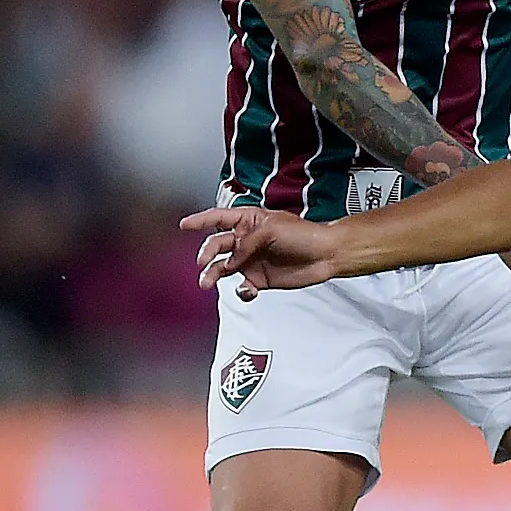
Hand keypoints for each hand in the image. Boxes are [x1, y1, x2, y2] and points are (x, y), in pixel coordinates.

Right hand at [184, 206, 341, 295]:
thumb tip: (231, 261)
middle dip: (205, 253)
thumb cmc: (304, 235)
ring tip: (206, 283)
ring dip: (212, 275)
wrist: (326, 255)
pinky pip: (241, 287)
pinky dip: (241, 291)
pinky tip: (248, 290)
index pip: (219, 219)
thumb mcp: (271, 230)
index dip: (201, 221)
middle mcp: (246, 241)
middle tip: (202, 262)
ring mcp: (251, 260)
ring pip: (223, 268)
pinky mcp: (259, 279)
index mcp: (249, 222)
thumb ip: (246, 244)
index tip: (184, 225)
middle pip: (216, 245)